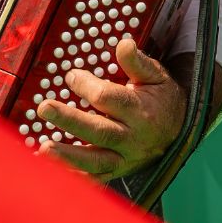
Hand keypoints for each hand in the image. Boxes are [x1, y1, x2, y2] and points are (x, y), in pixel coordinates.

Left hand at [36, 36, 186, 180]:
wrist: (179, 130)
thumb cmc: (161, 98)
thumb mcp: (156, 75)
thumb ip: (138, 62)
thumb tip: (123, 44)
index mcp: (142, 110)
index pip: (111, 99)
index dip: (88, 86)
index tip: (71, 75)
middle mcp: (134, 137)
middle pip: (100, 131)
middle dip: (70, 121)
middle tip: (44, 108)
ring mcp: (126, 158)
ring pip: (96, 161)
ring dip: (68, 156)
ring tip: (42, 148)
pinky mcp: (119, 170)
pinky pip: (96, 178)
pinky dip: (75, 178)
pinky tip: (52, 173)